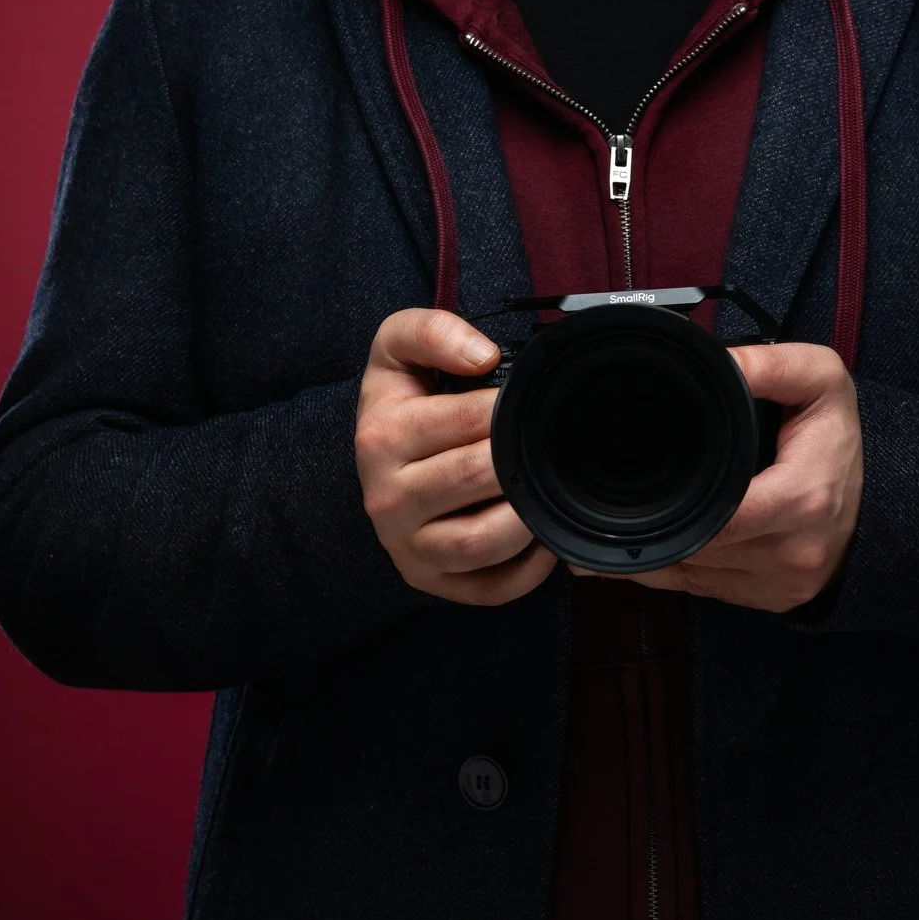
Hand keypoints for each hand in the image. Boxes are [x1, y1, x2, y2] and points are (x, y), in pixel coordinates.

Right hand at [354, 308, 558, 605]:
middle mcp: (388, 498)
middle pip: (477, 477)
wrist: (371, 457)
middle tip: (547, 440)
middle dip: (520, 454)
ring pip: (482, 542)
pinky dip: (527, 570)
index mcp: (382, 437)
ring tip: (545, 486)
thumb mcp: (397, 348)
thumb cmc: (399, 400)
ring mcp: (408, 546)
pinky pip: (488, 589)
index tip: (525, 400)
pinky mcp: (430, 580)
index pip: (464, 420)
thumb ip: (432, 330)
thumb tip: (483, 355)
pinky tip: (540, 537)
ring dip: (526, 515)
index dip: (507, 407)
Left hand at [573, 341, 862, 613]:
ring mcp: (780, 585)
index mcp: (801, 501)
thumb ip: (768, 364)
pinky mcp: (771, 603)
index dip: (673, 503)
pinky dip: (670, 569)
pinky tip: (643, 548)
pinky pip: (702, 592)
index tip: (635, 484)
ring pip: (690, 575)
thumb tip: (715, 360)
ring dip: (656, 549)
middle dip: (655, 523)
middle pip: (695, 547)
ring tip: (619, 519)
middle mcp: (790, 552)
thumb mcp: (820, 381)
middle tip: (610, 496)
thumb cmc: (841, 439)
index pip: (718, 516)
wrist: (887, 501)